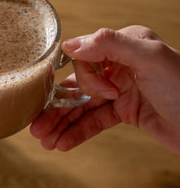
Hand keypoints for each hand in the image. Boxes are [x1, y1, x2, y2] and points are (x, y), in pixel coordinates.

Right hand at [30, 25, 179, 154]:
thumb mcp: (150, 58)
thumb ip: (109, 45)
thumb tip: (70, 44)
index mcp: (126, 44)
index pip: (86, 57)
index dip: (86, 79)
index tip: (102, 95)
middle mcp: (122, 64)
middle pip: (78, 84)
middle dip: (57, 106)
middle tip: (37, 126)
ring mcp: (123, 90)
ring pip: (83, 106)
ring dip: (62, 123)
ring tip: (43, 140)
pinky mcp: (127, 113)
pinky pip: (95, 121)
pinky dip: (78, 133)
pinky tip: (62, 144)